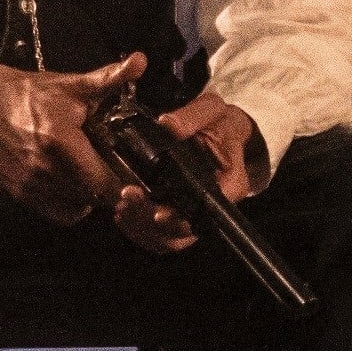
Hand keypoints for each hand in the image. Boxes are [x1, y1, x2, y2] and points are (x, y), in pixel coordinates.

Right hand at [0, 54, 139, 223]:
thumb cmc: (32, 94)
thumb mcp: (72, 85)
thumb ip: (109, 78)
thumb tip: (141, 60)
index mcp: (61, 142)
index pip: (104, 182)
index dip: (124, 184)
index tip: (134, 177)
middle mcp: (44, 169)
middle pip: (93, 198)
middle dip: (108, 188)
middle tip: (115, 172)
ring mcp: (29, 184)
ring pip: (75, 208)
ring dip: (89, 197)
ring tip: (93, 176)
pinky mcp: (18, 193)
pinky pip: (56, 213)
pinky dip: (70, 205)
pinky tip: (74, 185)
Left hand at [108, 92, 258, 255]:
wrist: (223, 132)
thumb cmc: (220, 123)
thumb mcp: (211, 110)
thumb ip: (192, 116)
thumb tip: (167, 124)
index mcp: (230, 183)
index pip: (204, 209)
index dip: (178, 217)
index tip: (156, 211)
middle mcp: (213, 205)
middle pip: (183, 232)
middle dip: (149, 221)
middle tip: (126, 199)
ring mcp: (196, 214)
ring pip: (169, 240)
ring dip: (141, 229)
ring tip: (121, 208)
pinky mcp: (180, 216)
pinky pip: (161, 237)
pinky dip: (139, 231)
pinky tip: (124, 214)